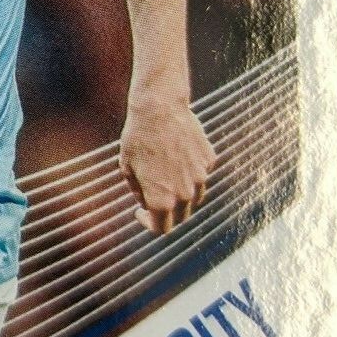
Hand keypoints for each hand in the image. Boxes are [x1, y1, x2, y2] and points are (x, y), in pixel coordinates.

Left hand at [120, 94, 215, 234]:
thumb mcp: (127, 169)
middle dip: (167, 212)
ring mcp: (201, 177)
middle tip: (154, 198)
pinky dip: (191, 173)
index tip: (142, 212)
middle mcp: (185, 194)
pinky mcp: (209, 160)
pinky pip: (201, 175)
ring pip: (194, 198)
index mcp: (162, 200)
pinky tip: (177, 156)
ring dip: (181, 195)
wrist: (158, 108)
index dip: (149, 224)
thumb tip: (148, 203)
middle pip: (181, 217)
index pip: (162, 229)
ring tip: (166, 175)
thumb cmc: (137, 137)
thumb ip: (139, 193)